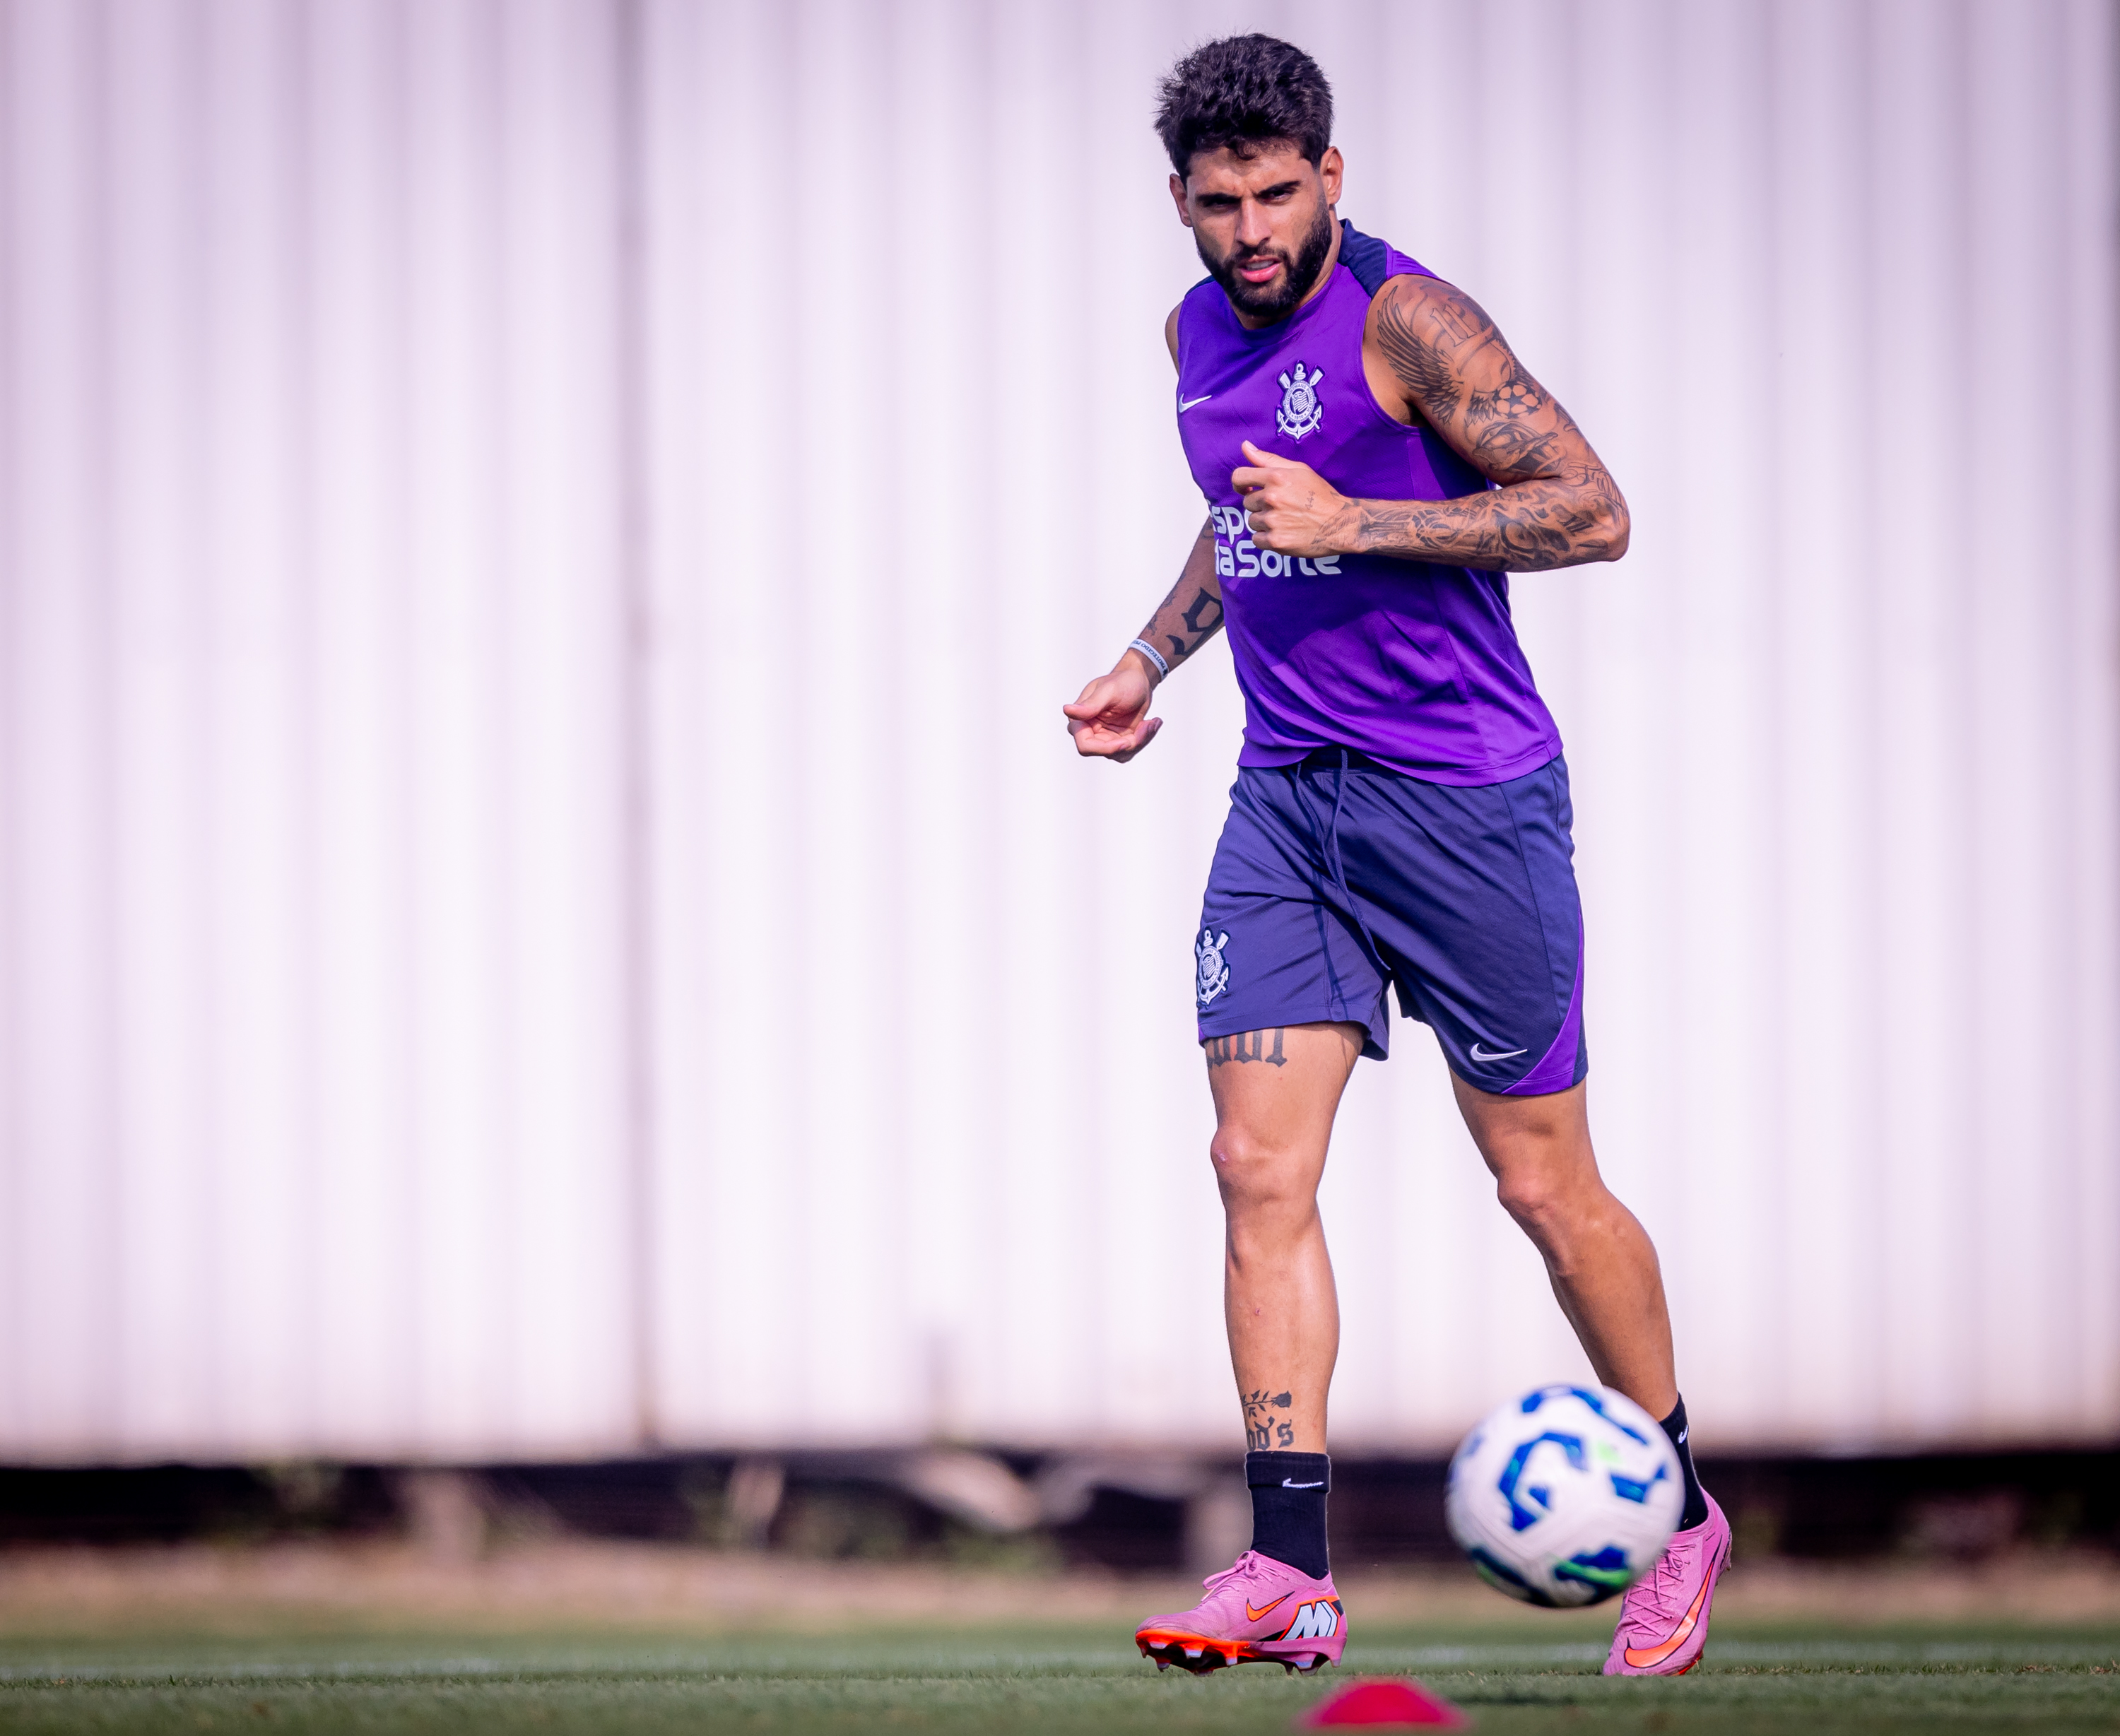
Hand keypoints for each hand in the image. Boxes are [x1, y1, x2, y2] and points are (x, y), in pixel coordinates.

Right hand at [1063, 655, 1162, 761]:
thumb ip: (1089, 705)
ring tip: (1153, 722)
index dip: (1105, 749)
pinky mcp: (1119, 740)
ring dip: (1141, 740)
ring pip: (1122, 754)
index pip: (1085, 746)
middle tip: (1148, 726)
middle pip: (1108, 752)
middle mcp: (1091, 731)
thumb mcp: (1108, 691)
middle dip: (1131, 742)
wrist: (1139, 680)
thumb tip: (1067, 710)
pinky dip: (1145, 739)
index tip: (1126, 741)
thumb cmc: (1122, 681)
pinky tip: (1152, 723)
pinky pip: (1131, 750)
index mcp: (1081, 720)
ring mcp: (1105, 738)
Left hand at [1232, 440, 1354, 556]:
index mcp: (1276, 477)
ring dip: (1264, 522)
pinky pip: (1257, 540)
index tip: (1246, 488)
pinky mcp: (1276, 541)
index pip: (1239, 477)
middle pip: (1248, 502)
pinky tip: (1283, 533)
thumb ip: (1268, 459)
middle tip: (1282, 506)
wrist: (1340, 523)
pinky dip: (1266, 538)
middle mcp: (1272, 498)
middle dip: (1260, 504)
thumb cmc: (1320, 494)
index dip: (1239, 484)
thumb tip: (1245, 446)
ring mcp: (1273, 521)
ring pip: (1252, 521)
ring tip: (1285, 520)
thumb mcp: (1298, 470)